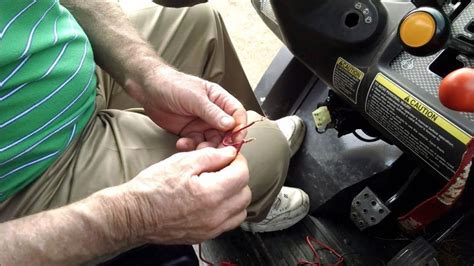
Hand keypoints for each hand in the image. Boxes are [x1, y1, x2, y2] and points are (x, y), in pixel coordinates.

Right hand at [115, 147, 250, 244]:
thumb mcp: (181, 162)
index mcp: (211, 193)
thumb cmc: (152, 188)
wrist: (133, 214)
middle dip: (238, 178)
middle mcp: (215, 215)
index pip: (242, 174)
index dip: (238, 161)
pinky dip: (228, 211)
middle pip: (245, 194)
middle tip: (223, 169)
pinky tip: (213, 201)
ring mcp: (211, 228)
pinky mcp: (205, 236)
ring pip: (240, 211)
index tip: (230, 157)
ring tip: (219, 185)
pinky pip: (228, 223)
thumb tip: (229, 153)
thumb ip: (211, 156)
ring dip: (236, 196)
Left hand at [126, 66, 247, 150]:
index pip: (237, 115)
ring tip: (197, 149)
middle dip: (223, 143)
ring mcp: (202, 124)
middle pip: (227, 133)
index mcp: (220, 100)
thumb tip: (231, 124)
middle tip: (217, 152)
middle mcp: (213, 114)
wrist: (149, 90)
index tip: (236, 140)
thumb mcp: (195, 98)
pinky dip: (191, 148)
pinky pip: (196, 144)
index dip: (239, 128)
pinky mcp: (189, 132)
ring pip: (212, 141)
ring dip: (206, 148)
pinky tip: (182, 144)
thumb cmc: (173, 85)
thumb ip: (213, 112)